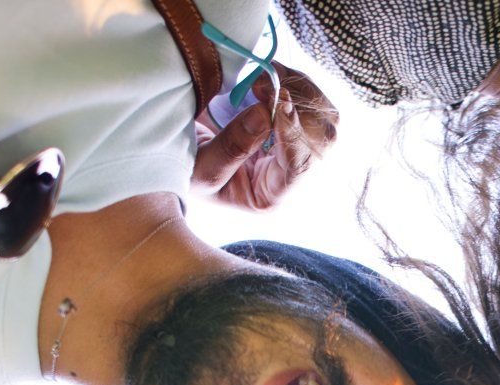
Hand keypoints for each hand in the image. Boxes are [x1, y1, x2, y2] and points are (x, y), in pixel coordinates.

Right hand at [191, 64, 339, 211]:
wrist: (176, 153)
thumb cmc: (184, 171)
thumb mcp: (199, 168)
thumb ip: (231, 147)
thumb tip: (265, 115)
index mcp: (271, 194)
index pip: (299, 167)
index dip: (293, 134)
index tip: (277, 103)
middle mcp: (289, 172)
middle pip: (322, 139)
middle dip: (299, 105)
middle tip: (264, 84)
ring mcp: (293, 145)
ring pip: (323, 116)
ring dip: (299, 89)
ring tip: (263, 77)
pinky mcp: (289, 121)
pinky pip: (309, 100)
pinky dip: (293, 81)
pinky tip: (267, 75)